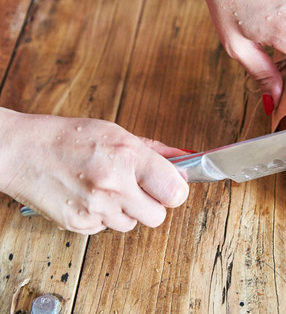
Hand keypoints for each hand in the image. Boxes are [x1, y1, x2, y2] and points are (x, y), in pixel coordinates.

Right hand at [0, 109, 188, 234]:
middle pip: (157, 216)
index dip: (175, 191)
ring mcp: (95, 208)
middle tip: (137, 189)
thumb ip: (156, 151)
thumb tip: (185, 161)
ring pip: (131, 224)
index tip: (170, 187)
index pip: (175, 191)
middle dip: (152, 204)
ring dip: (125, 211)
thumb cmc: (69, 138)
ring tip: (105, 188)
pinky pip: (105, 229)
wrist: (22, 151)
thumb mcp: (117, 133)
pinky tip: (88, 197)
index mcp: (127, 156)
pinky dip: (102, 217)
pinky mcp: (78, 224)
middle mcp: (113, 185)